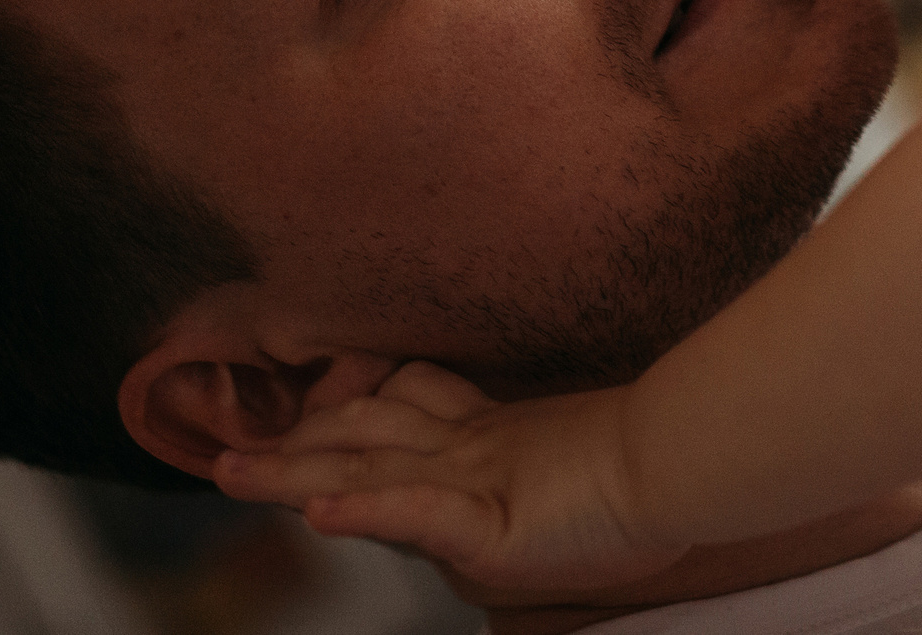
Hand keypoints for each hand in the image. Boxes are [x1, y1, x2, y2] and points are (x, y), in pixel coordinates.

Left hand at [214, 363, 686, 602]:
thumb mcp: (595, 454)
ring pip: (363, 462)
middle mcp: (474, 447)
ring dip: (290, 469)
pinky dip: (361, 508)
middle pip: (364, 429)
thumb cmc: (665, 463)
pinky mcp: (486, 522)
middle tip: (231, 444)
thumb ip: (555, 447)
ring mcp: (475, 479)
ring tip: (230, 472)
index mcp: (500, 434)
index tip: (311, 399)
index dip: (355, 403)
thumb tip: (555, 445)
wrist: (691, 460)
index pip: (411, 405)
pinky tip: (317, 511)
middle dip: (293, 438)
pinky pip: (411, 510)